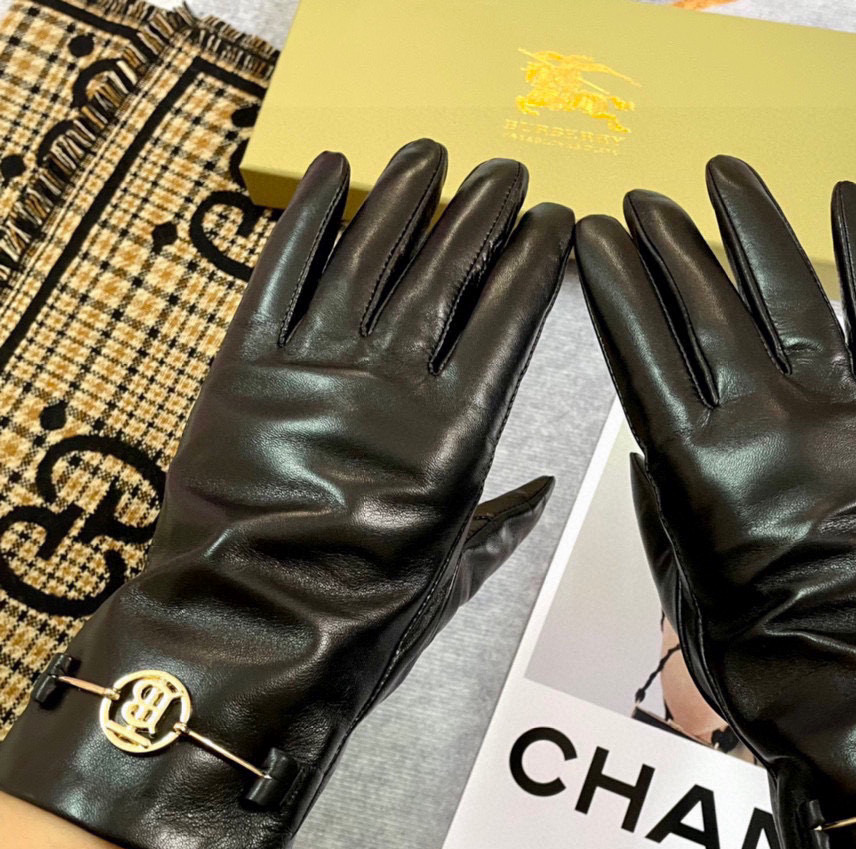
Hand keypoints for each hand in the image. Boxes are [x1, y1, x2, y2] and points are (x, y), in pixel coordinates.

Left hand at [0, 140, 572, 848]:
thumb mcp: (450, 572)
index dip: (533, 263)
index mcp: (453, 433)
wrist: (255, 631)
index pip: (507, 321)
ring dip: (405, 197)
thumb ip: (502, 521)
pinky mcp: (248, 366)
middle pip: (445, 273)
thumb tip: (543, 491)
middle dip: (482, 214)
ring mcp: (318, 368)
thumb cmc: (364, 613)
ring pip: (370, 257)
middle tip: (506, 174)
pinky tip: (335, 170)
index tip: (554, 222)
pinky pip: (282, 274)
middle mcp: (392, 384)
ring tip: (431, 156)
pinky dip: (306, 218)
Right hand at [575, 156, 855, 848]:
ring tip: (723, 177)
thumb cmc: (767, 661)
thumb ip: (659, 502)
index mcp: (697, 467)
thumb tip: (647, 443)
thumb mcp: (682, 586)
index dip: (614, 286)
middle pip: (706, 308)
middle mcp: (764, 423)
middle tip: (645, 205)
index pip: (641, 349)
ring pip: (788, 295)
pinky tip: (844, 205)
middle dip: (669, 247)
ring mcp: (841, 414)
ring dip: (750, 228)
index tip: (596, 241)